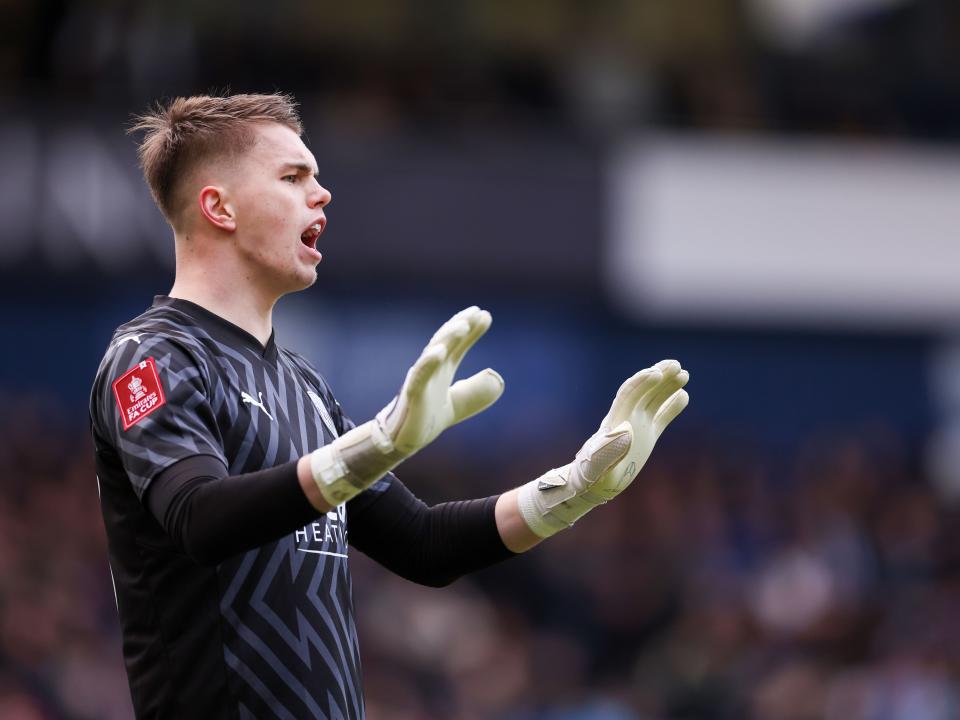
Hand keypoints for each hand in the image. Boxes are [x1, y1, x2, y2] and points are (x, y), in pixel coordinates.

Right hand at [377, 306, 503, 454]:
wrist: (404, 441)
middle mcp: (431, 370)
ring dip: (447, 337)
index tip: (485, 315)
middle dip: (461, 325)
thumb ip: (476, 391)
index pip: (457, 345)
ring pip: (433, 353)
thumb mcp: (459, 404)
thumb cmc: (427, 418)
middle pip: (446, 341)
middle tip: (477, 312)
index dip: (471, 330)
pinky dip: (429, 362)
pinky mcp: (412, 395)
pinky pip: (420, 376)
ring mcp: (420, 379)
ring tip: (463, 325)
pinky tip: (439, 351)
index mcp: (442, 370)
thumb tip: (497, 377)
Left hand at [518, 359, 688, 537]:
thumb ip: (608, 449)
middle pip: (643, 391)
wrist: (594, 483)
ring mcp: (638, 425)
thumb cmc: (592, 475)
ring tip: (684, 374)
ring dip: (667, 386)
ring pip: (654, 400)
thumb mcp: (598, 464)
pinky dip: (672, 406)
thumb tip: (626, 429)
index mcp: (615, 421)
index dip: (641, 383)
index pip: (628, 395)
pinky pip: (661, 416)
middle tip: (675, 365)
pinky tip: (684, 395)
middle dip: (658, 376)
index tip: (656, 373)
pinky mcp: (647, 435)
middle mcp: (627, 418)